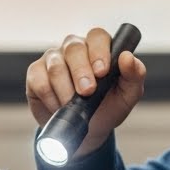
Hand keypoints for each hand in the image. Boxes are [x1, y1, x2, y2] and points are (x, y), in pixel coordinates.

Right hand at [25, 27, 145, 159]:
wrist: (87, 133)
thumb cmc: (108, 107)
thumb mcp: (128, 95)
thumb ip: (134, 75)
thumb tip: (127, 57)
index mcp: (98, 48)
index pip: (97, 36)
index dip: (99, 52)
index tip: (103, 72)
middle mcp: (74, 48)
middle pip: (74, 48)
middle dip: (81, 71)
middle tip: (87, 92)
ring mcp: (53, 59)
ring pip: (55, 65)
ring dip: (66, 89)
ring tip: (73, 105)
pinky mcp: (35, 74)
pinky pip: (39, 80)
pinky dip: (50, 97)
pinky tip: (58, 107)